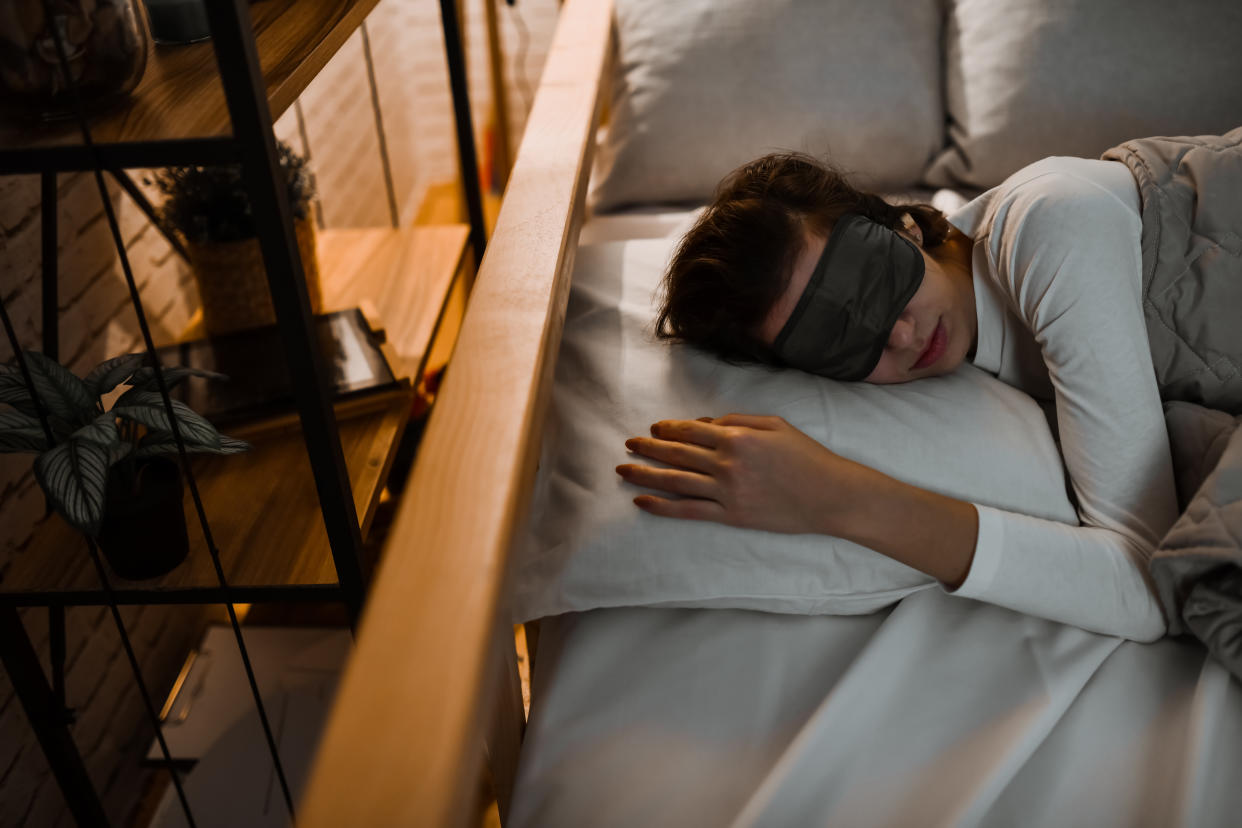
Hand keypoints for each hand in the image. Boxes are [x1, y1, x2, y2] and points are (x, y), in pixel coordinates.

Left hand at [616, 414, 864, 534]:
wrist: (829, 495)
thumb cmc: (806, 456)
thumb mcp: (775, 425)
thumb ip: (737, 420)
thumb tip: (703, 424)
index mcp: (737, 437)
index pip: (690, 431)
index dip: (666, 430)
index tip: (652, 430)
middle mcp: (727, 464)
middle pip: (676, 455)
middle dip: (647, 449)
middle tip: (628, 445)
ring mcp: (727, 492)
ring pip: (676, 482)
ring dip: (646, 474)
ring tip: (623, 471)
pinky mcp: (731, 516)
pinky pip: (689, 511)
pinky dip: (663, 507)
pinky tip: (642, 502)